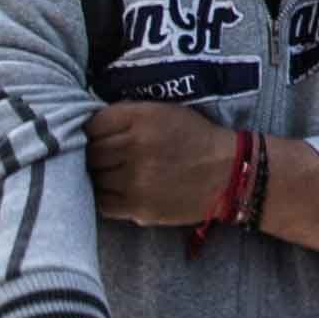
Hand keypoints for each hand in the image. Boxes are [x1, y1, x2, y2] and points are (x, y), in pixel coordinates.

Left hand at [86, 101, 241, 229]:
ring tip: (113, 173)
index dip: (91, 132)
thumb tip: (89, 127)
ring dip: (99, 176)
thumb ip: (127, 115)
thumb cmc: (196, 138)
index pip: (92, 125)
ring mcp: (135, 180)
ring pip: (94, 178)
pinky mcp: (139, 206)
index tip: (97, 137)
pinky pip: (102, 203)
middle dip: (93, 154)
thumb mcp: (163, 111)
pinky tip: (115, 191)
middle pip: (90, 153)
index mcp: (141, 118)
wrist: (229, 173)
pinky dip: (104, 196)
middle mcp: (135, 147)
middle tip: (103, 157)